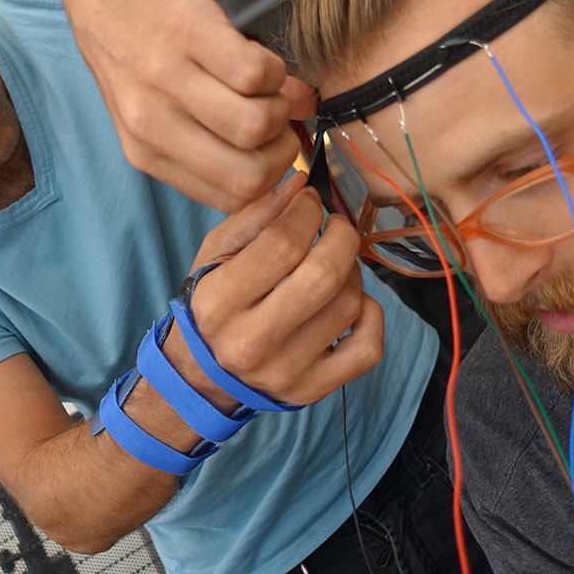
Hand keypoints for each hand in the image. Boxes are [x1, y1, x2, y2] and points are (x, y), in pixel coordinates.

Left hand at [59, 0, 315, 212]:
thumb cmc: (136, 49)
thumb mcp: (158, 106)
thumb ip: (217, 135)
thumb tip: (295, 137)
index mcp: (145, 153)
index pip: (230, 199)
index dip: (269, 179)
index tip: (273, 148)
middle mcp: (150, 124)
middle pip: (248, 176)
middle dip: (282, 150)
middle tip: (276, 118)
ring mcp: (167, 79)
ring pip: (254, 126)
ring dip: (277, 106)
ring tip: (265, 85)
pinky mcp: (188, 34)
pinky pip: (255, 74)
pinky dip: (271, 67)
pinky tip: (255, 56)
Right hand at [164, 171, 384, 407]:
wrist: (203, 373)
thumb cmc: (214, 302)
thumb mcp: (217, 253)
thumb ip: (257, 214)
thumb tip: (301, 184)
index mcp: (219, 301)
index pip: (282, 244)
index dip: (307, 211)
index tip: (310, 201)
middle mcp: (251, 342)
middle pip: (324, 275)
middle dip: (341, 237)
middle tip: (335, 227)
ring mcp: (286, 371)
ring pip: (349, 304)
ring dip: (351, 272)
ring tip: (333, 265)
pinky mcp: (313, 389)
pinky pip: (368, 347)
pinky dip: (370, 315)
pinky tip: (350, 303)